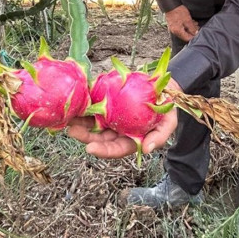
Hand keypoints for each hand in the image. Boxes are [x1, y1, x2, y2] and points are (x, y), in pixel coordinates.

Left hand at [66, 82, 180, 158]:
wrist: (165, 86)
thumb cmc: (167, 107)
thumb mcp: (169, 123)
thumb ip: (159, 137)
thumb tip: (146, 149)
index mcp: (131, 139)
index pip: (115, 149)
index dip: (103, 151)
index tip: (90, 148)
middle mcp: (118, 130)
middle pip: (99, 137)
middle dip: (85, 136)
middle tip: (72, 131)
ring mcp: (112, 115)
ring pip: (93, 122)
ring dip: (80, 122)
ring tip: (69, 119)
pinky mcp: (108, 101)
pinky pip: (94, 104)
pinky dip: (85, 104)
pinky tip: (77, 102)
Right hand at [165, 5, 198, 41]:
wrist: (170, 5)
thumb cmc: (178, 12)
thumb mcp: (188, 20)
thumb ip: (192, 28)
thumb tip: (196, 33)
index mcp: (178, 31)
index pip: (187, 38)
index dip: (194, 36)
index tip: (199, 33)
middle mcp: (175, 31)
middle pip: (185, 35)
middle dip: (192, 32)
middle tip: (198, 27)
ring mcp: (173, 28)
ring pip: (183, 31)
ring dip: (190, 28)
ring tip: (195, 24)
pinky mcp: (173, 25)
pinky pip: (181, 28)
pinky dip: (186, 26)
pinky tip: (190, 22)